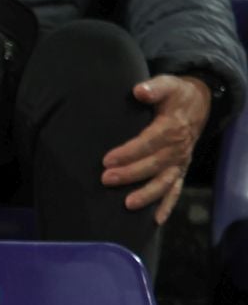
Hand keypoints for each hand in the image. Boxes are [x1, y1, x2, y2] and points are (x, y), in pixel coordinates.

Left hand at [102, 73, 212, 224]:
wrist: (197, 104)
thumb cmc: (174, 95)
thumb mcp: (167, 84)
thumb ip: (153, 87)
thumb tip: (139, 91)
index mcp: (172, 128)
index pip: (149, 142)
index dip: (129, 152)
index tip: (107, 160)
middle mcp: (178, 148)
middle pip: (154, 164)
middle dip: (131, 174)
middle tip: (106, 180)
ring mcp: (180, 162)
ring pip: (164, 182)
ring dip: (147, 194)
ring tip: (128, 204)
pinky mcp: (180, 170)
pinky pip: (175, 191)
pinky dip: (167, 206)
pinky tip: (155, 220)